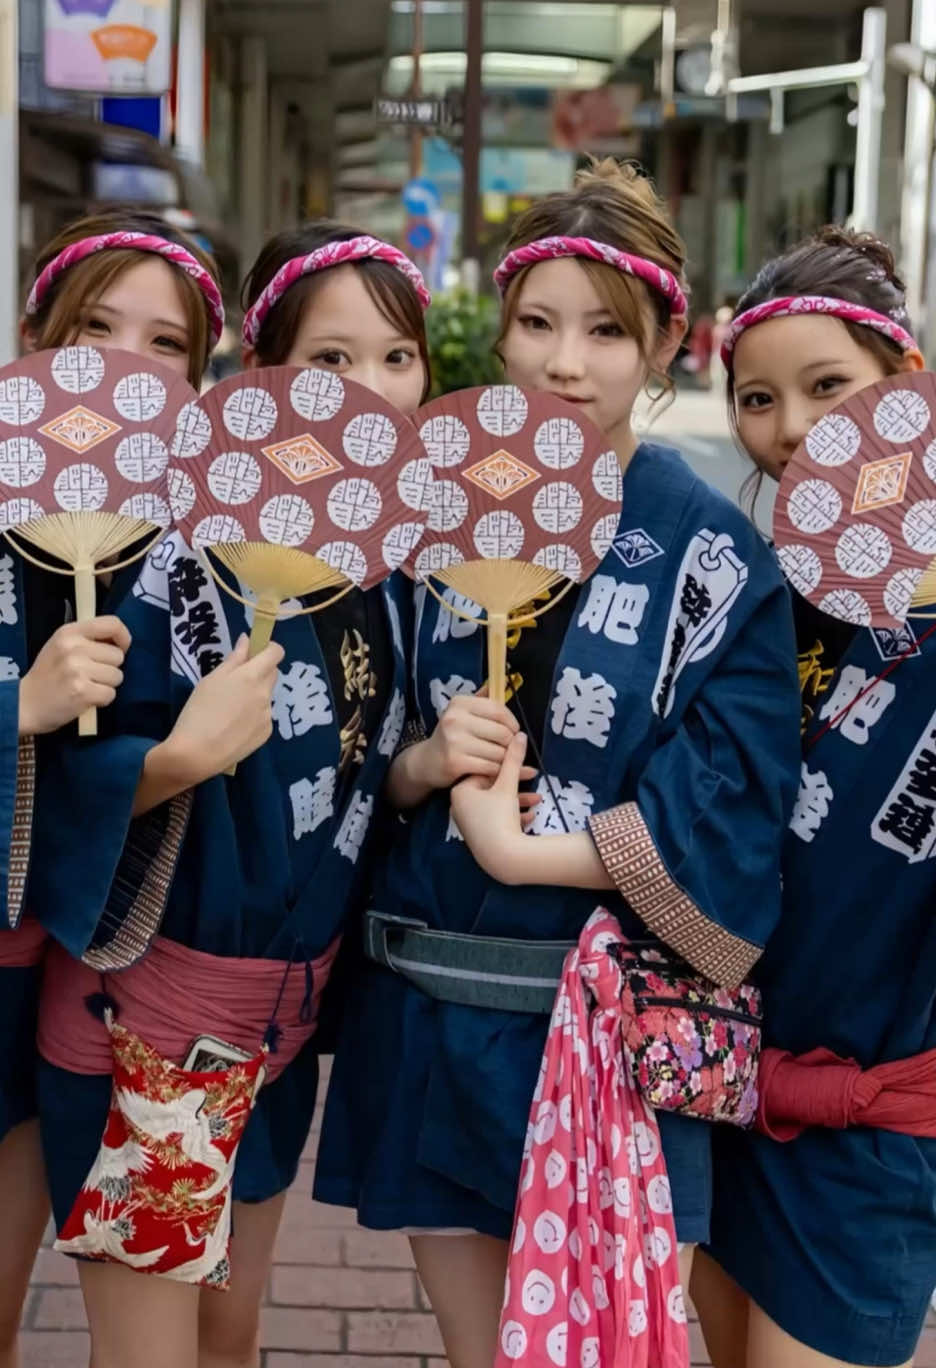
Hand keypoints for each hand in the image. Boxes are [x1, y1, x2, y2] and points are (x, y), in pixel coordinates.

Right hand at [18, 617, 131, 734]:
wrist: (26, 703)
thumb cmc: (48, 674)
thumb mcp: (61, 645)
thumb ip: (87, 639)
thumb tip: (120, 642)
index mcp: (70, 632)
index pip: (113, 624)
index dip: (124, 638)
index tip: (120, 649)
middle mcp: (74, 647)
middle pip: (118, 656)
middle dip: (110, 668)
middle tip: (90, 675)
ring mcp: (77, 669)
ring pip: (117, 676)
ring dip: (106, 685)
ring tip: (87, 686)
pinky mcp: (82, 691)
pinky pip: (111, 694)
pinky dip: (102, 700)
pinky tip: (86, 698)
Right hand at [160, 634, 283, 782]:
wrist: (197, 753)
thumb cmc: (198, 711)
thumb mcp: (211, 680)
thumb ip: (234, 659)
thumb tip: (247, 640)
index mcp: (252, 676)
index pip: (276, 653)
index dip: (269, 649)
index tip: (256, 652)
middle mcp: (265, 694)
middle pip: (272, 673)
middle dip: (260, 671)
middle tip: (237, 681)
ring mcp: (268, 715)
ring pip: (266, 696)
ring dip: (255, 695)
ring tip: (230, 710)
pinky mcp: (267, 733)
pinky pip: (264, 716)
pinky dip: (253, 716)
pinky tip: (234, 726)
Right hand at [414, 689, 537, 789]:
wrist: (427, 761)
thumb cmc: (451, 735)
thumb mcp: (462, 713)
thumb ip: (482, 701)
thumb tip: (499, 685)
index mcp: (460, 703)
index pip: (499, 710)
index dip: (512, 722)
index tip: (514, 730)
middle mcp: (455, 719)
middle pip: (502, 732)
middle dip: (510, 743)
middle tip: (506, 748)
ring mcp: (454, 741)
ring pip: (499, 752)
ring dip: (504, 759)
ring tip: (498, 759)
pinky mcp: (455, 762)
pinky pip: (490, 767)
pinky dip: (495, 770)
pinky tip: (490, 769)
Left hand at [450, 731, 535, 883]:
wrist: (502, 857)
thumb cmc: (500, 816)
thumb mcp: (508, 785)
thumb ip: (513, 759)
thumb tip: (521, 735)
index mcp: (460, 791)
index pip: (482, 770)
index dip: (504, 767)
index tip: (520, 765)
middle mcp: (459, 807)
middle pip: (490, 788)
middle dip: (514, 785)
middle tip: (532, 778)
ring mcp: (468, 824)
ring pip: (496, 806)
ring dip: (517, 801)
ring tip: (537, 798)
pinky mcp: (478, 838)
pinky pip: (496, 822)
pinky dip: (512, 817)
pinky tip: (531, 816)